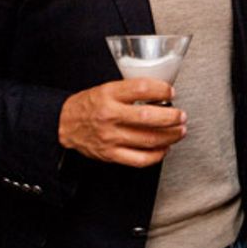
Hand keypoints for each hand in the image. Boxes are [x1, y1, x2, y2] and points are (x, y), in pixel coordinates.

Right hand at [58, 79, 186, 167]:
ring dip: (170, 136)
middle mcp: (110, 115)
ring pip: (148, 139)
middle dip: (171, 117)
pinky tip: (164, 148)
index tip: (170, 92)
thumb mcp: (106, 88)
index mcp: (109, 94)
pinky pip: (140, 159)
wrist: (65, 124)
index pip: (141, 88)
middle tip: (182, 115)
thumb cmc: (89, 105)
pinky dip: (157, 155)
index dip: (161, 90)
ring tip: (179, 131)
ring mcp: (110, 137)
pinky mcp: (111, 154)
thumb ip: (130, 91)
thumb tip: (160, 93)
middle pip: (148, 117)